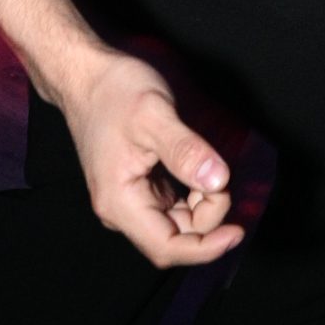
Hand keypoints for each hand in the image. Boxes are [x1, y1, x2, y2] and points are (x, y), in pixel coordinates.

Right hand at [60, 50, 243, 269]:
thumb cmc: (115, 92)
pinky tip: (201, 171)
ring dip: (203, 206)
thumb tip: (217, 181)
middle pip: (175, 237)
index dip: (204, 248)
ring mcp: (130, 199)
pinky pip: (172, 206)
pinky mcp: (139, 187)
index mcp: (119, 202)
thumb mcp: (154, 114)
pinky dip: (194, 196)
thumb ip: (185, 150)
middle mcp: (121, 209)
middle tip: (222, 178)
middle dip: (208, 216)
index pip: (165, 247)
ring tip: (210, 166)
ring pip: (177, 223)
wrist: (88, 76)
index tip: (237, 231)